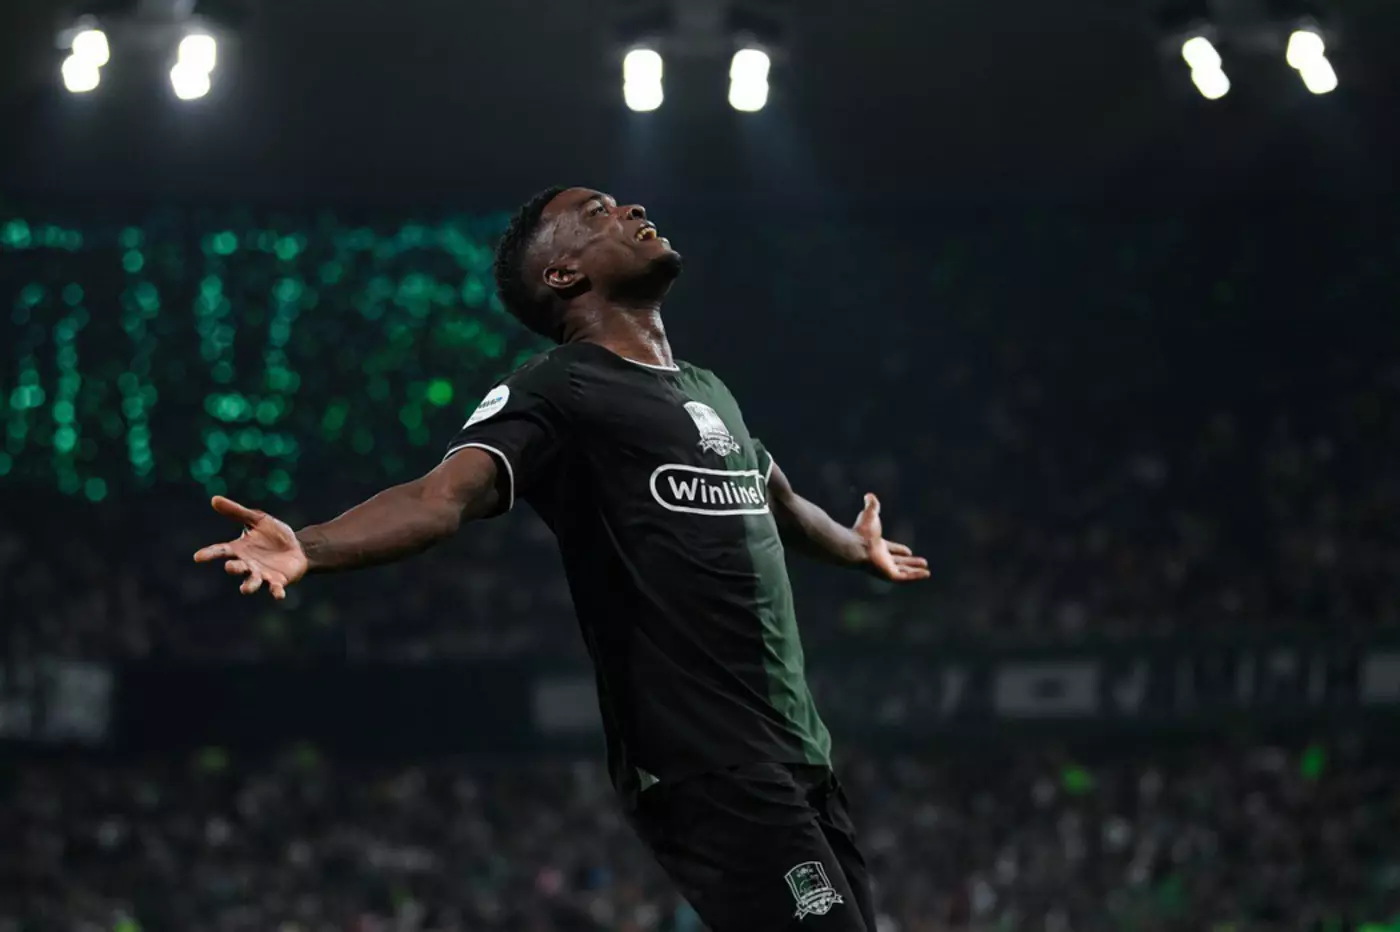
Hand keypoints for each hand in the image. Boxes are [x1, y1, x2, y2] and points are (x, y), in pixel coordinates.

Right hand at [193, 496, 307, 599]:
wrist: (298, 548)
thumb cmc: (274, 535)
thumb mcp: (257, 519)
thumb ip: (237, 512)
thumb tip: (214, 499)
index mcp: (239, 550)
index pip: (221, 551)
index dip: (209, 554)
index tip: (198, 557)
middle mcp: (248, 564)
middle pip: (237, 568)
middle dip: (234, 568)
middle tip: (230, 567)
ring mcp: (262, 575)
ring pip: (253, 582)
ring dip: (249, 585)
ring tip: (245, 589)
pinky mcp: (278, 581)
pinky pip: (275, 589)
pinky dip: (276, 592)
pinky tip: (278, 595)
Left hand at [854, 493, 929, 582]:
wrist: (856, 544)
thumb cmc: (862, 531)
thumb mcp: (870, 515)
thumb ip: (872, 506)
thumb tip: (869, 495)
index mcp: (877, 546)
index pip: (891, 550)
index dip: (899, 550)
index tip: (909, 551)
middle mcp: (881, 558)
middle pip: (898, 562)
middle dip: (910, 563)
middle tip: (923, 562)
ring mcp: (885, 568)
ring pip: (903, 571)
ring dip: (915, 572)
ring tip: (927, 572)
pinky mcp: (888, 575)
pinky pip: (904, 578)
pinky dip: (915, 576)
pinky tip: (926, 574)